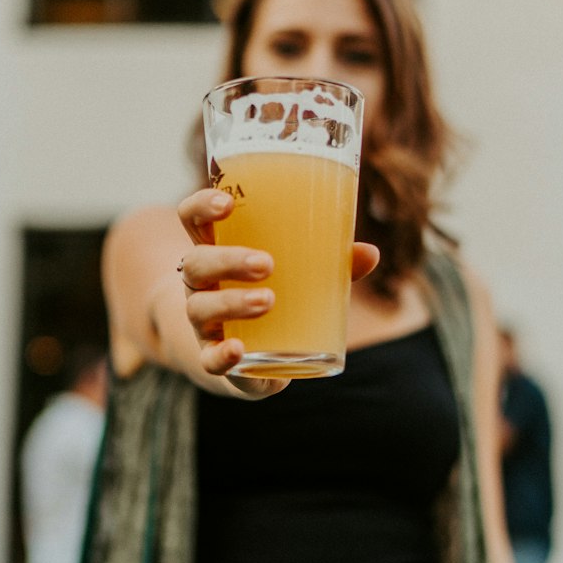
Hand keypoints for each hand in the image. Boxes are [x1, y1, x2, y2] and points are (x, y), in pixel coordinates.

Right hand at [177, 187, 378, 396]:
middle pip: (196, 262)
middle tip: (266, 263)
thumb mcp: (300, 275)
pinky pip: (208, 359)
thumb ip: (331, 262)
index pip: (192, 219)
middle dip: (228, 260)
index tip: (228, 204)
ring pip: (200, 308)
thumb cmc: (277, 296)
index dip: (201, 206)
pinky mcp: (214, 358)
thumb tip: (370, 253)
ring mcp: (203, 323)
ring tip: (268, 301)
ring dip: (232, 302)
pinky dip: (221, 355)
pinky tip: (238, 349)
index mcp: (218, 251)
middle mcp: (202, 285)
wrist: (253, 358)